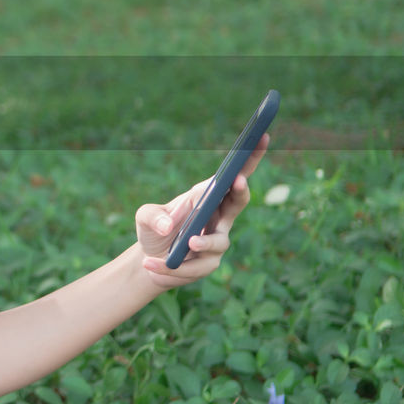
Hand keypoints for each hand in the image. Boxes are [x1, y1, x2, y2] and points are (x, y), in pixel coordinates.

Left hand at [134, 133, 268, 288]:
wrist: (148, 259)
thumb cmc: (153, 229)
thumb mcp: (144, 217)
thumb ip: (152, 216)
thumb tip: (168, 225)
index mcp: (206, 195)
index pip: (232, 174)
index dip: (249, 157)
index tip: (259, 137)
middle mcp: (218, 216)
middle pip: (239, 200)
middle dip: (240, 189)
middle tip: (238, 181)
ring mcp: (217, 240)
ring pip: (218, 242)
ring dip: (202, 243)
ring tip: (188, 243)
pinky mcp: (210, 263)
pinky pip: (196, 266)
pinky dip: (171, 266)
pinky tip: (152, 264)